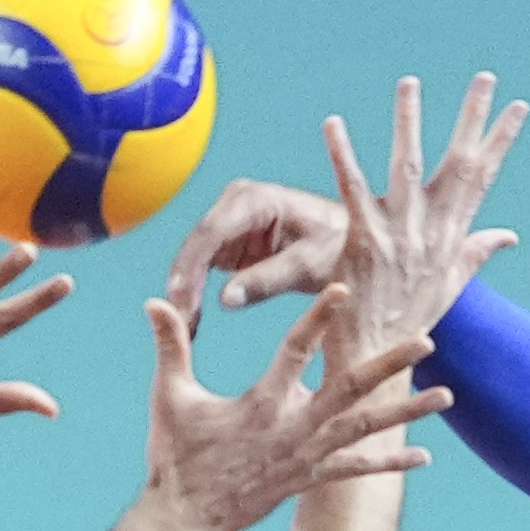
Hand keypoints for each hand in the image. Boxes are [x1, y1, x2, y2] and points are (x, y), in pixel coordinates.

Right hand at [138, 288, 444, 530]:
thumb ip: (170, 346)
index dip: (319, 319)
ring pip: (366, 429)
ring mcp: (306, 457)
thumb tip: (154, 301)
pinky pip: (357, 471)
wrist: (185, 519)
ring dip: (407, 413)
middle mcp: (293, 429)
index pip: (295, 351)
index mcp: (262, 404)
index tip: (344, 288)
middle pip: (350, 389)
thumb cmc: (176, 455)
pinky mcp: (310, 480)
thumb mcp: (169, 396)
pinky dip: (389, 463)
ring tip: (447, 396)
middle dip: (389, 364)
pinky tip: (424, 457)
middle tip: (427, 339)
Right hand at [159, 179, 347, 332]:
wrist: (353, 243)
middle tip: (176, 325)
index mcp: (256, 199)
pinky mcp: (231, 242)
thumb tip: (224, 300)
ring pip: (194, 258)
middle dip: (182, 285)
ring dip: (185, 293)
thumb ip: (267, 280)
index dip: (191, 267)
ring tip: (183, 331)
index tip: (181, 302)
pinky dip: (196, 294)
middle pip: (196, 245)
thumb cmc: (339, 247)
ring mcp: (230, 221)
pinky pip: (203, 268)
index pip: (211, 232)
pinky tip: (191, 323)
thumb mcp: (308, 266)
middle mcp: (236, 203)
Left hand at [318, 74, 527, 357]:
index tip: (519, 105)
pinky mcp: (363, 243)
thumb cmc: (410, 327)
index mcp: (451, 238)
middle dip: (472, 119)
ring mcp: (399, 237)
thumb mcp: (451, 286)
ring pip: (406, 168)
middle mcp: (431, 233)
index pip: (483, 179)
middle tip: (486, 78)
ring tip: (410, 83)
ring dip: (408, 123)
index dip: (502, 140)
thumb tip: (510, 235)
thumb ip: (479, 252)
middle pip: (458, 165)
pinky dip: (342, 156)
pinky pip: (351, 191)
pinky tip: (333, 124)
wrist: (377, 366)